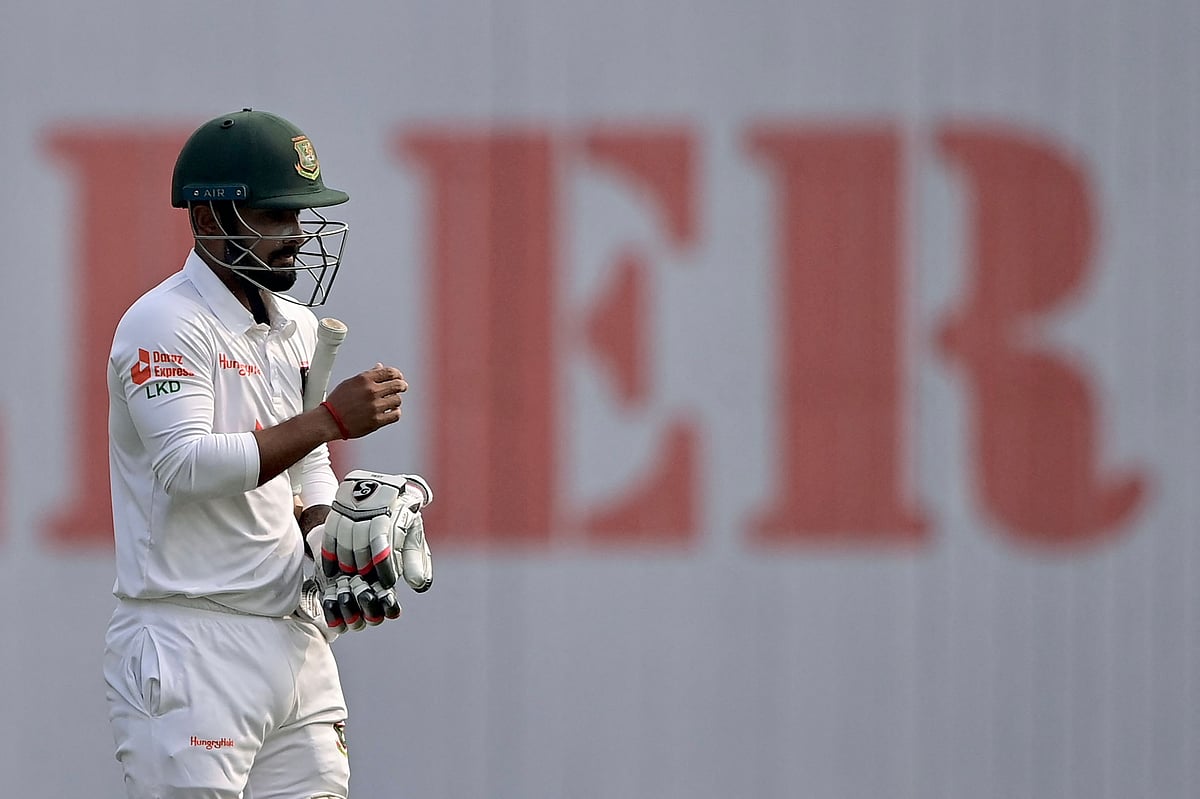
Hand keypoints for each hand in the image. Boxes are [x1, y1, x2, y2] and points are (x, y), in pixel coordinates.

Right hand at [319, 365, 407, 439]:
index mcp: (364, 379)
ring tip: (391, 402)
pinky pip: (395, 415)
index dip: (398, 374)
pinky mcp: (376, 421)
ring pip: (397, 400)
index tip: (399, 377)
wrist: (328, 421)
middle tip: (402, 387)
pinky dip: (395, 412)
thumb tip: (380, 367)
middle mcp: (371, 391)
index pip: (390, 372)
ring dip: (396, 401)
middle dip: (402, 386)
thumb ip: (368, 375)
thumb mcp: (350, 383)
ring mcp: (374, 406)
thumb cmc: (337, 402)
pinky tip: (391, 411)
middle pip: (397, 385)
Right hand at [319, 470, 433, 631]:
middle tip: (366, 579)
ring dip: (346, 559)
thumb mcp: (413, 537)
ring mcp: (356, 503)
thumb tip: (418, 584)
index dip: (385, 563)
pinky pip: (330, 530)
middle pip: (362, 537)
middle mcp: (375, 504)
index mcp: (397, 511)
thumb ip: (415, 561)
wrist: (387, 488)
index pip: (386, 539)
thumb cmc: (401, 521)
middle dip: (363, 563)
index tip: (386, 582)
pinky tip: (331, 569)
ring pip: (345, 534)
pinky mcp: (340, 505)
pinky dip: (329, 552)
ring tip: (351, 574)